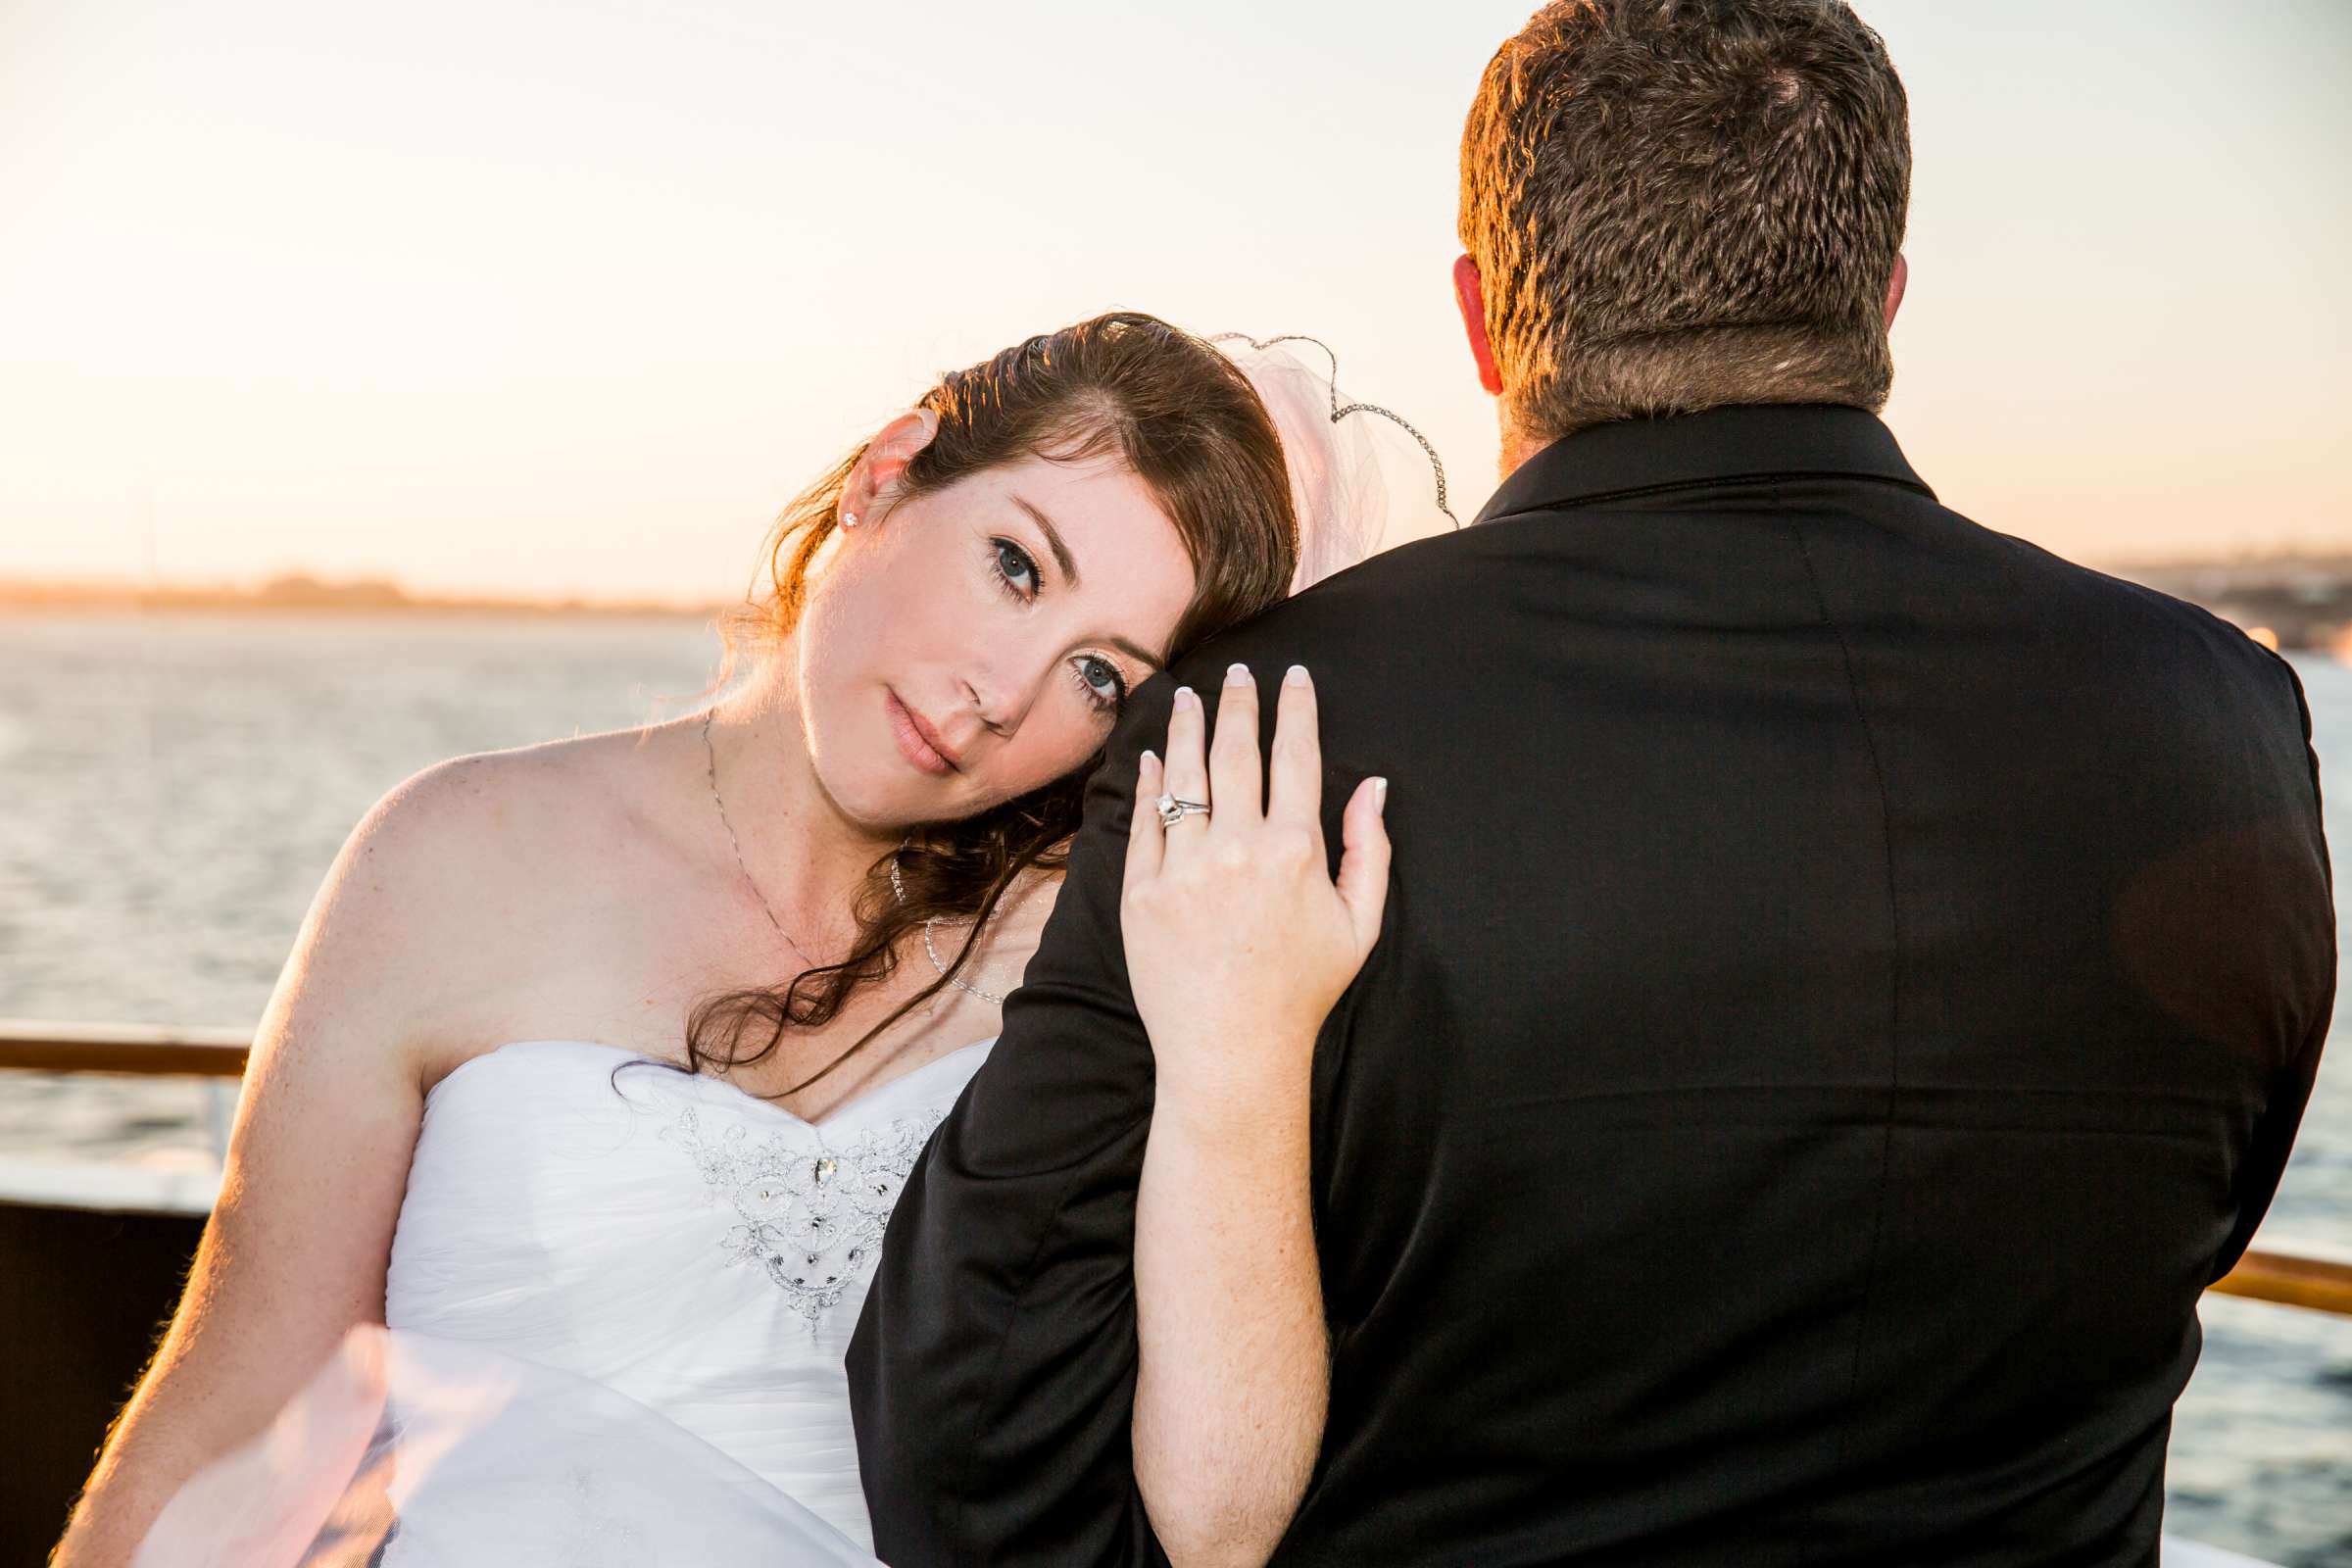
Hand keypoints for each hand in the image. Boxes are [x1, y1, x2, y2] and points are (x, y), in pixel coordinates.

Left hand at [1122, 662, 1389, 1108]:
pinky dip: (1149, 786)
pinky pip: (1145, 823)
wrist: (1230, 1051)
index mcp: (1295, 850)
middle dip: (1239, 703)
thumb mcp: (1359, 925)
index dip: (1296, 710)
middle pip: (1237, 752)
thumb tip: (1372, 786)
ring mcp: (1184, 868)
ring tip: (1186, 698)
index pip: (1296, 757)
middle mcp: (1237, 848)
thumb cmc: (1302, 992)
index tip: (1294, 678)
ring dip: (1186, 729)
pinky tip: (1152, 759)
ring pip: (1184, 777)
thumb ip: (1369, 850)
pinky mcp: (1143, 892)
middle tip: (1237, 673)